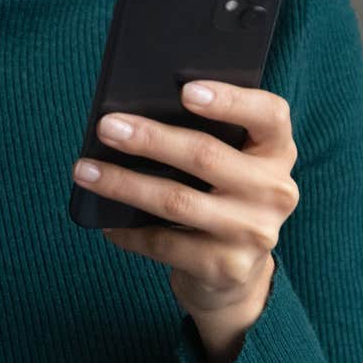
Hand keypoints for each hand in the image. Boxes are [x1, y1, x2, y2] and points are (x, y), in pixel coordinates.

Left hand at [72, 82, 298, 326]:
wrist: (236, 272)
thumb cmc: (220, 194)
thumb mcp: (229, 161)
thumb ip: (205, 134)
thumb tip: (134, 113)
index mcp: (277, 151)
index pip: (269, 114)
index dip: (230, 100)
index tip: (185, 90)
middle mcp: (275, 191)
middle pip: (206, 156)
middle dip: (150, 139)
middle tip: (107, 126)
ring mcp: (254, 232)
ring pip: (178, 201)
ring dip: (124, 184)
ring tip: (85, 170)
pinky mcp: (227, 267)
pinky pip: (165, 244)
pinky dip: (130, 231)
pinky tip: (106, 221)